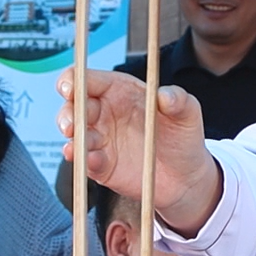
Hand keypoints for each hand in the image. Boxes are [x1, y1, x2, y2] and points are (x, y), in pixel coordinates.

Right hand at [57, 67, 220, 234]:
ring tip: (77, 146)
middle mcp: (104, 113)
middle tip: (71, 125)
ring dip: (72, 139)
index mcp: (120, 90)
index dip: (72, 80)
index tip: (69, 88)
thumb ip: (179, 100)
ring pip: (74, 135)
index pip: (88, 79)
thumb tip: (165, 95)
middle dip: (67, 114)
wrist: (186, 177)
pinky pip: (86, 162)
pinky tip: (93, 162)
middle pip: (73, 107)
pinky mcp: (101, 165)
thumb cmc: (183, 136)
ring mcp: (100, 140)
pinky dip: (85, 162)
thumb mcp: (188, 114)